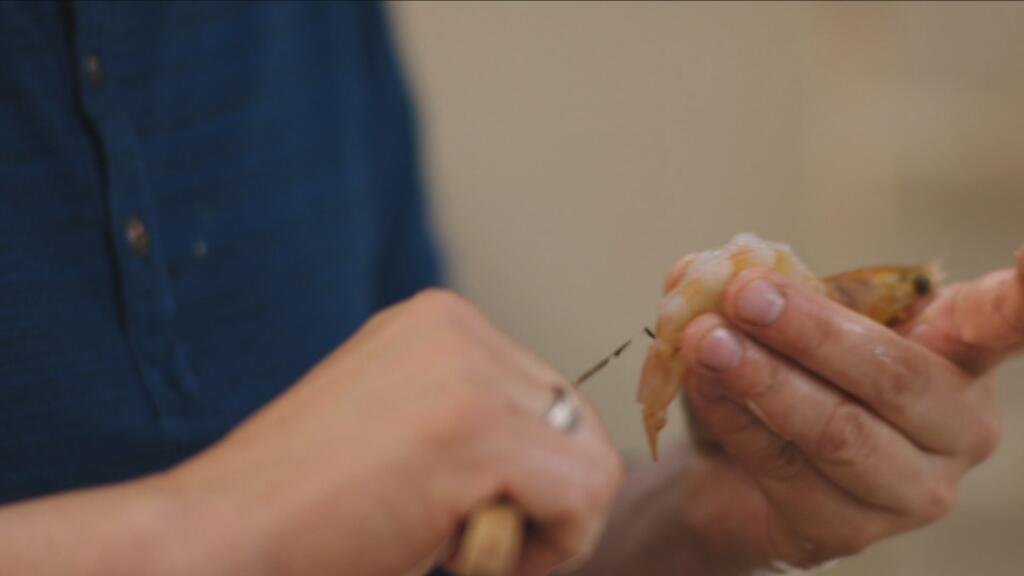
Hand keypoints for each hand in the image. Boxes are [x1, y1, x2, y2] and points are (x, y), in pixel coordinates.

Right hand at [165, 289, 621, 575]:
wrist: (213, 539)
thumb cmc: (302, 508)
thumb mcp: (399, 428)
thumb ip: (468, 412)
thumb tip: (562, 448)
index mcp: (438, 321)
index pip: (548, 400)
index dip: (526, 476)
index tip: (458, 514)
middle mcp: (457, 327)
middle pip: (577, 426)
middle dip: (541, 500)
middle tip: (458, 539)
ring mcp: (468, 374)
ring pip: (592, 463)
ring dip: (542, 528)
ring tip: (454, 546)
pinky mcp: (478, 433)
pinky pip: (585, 497)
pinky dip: (550, 550)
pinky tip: (460, 558)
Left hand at [676, 247, 1022, 570]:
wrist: (738, 472)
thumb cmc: (783, 376)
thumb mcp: (777, 320)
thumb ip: (751, 286)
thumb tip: (704, 268)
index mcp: (956, 352)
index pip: (1001, 322)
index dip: (1021, 296)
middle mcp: (957, 426)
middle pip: (893, 376)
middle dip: (809, 331)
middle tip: (743, 295)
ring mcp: (912, 489)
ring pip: (840, 433)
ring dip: (765, 380)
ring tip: (707, 342)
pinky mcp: (850, 531)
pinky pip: (787, 469)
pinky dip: (737, 419)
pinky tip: (704, 384)